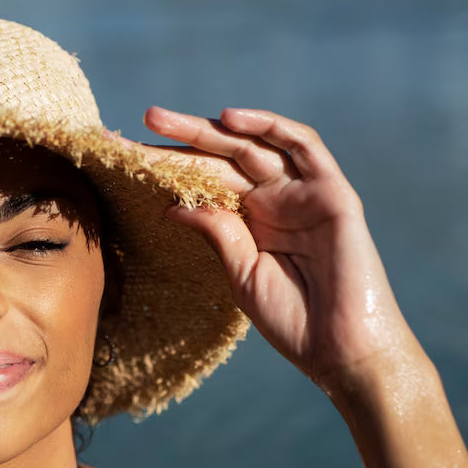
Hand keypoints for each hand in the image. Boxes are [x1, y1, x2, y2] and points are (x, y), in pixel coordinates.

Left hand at [138, 107, 417, 389]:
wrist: (341, 350)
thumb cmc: (293, 320)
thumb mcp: (241, 272)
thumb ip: (216, 232)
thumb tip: (172, 204)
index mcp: (252, 221)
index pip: (204, 182)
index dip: (168, 167)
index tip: (126, 156)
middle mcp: (276, 201)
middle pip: (223, 158)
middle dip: (182, 138)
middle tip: (143, 118)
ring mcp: (304, 193)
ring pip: (254, 145)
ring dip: (212, 127)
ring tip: (163, 118)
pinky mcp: (333, 192)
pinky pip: (304, 147)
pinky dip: (270, 127)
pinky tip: (230, 118)